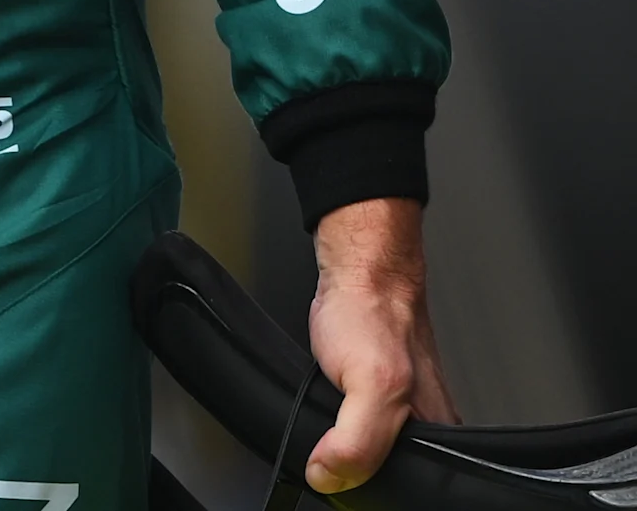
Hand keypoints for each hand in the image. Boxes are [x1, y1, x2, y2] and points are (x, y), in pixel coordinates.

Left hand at [304, 196, 457, 491]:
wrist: (360, 273)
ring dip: (346, 452)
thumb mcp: (370, 385)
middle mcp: (426, 426)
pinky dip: (335, 430)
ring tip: (329, 435)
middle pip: (390, 475)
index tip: (346, 485)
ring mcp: (401, 410)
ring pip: (370, 454)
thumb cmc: (372, 316)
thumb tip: (331, 476)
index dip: (378, 492)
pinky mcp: (375, 395)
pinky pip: (354, 430)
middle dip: (360, 473)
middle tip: (332, 454)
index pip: (415, 488)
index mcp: (438, 435)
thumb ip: (357, 440)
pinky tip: (324, 422)